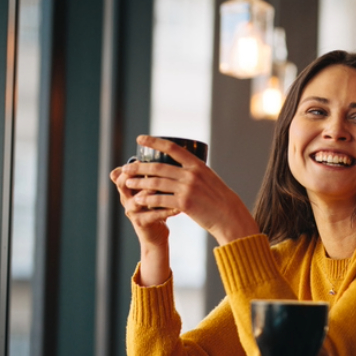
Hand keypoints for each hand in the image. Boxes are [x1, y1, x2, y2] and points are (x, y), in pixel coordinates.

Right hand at [110, 163, 177, 248]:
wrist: (156, 235)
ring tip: (164, 187)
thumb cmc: (158, 208)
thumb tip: (169, 152)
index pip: (121, 173)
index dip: (129, 165)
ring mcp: (132, 211)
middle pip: (122, 183)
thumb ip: (156, 175)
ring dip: (149, 192)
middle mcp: (127, 198)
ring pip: (136, 199)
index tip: (140, 157)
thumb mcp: (153, 190)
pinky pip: (152, 215)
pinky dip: (166, 210)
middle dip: (134, 175)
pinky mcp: (141, 223)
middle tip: (151, 169)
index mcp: (129, 188)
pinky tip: (178, 208)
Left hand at [121, 135, 259, 244]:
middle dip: (139, 167)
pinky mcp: (184, 204)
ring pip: (156, 183)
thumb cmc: (218, 199)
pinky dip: (147, 200)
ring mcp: (188, 188)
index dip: (154, 141)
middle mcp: (191, 174)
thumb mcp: (208, 179)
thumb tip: (178, 168)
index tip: (140, 139)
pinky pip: (160, 200)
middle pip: (158, 167)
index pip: (172, 147)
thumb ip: (193, 172)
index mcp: (197, 165)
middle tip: (126, 168)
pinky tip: (138, 200)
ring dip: (139, 183)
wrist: (229, 216)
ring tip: (128, 183)